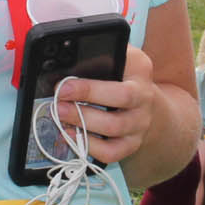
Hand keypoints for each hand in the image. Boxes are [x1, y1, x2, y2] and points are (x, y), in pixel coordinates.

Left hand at [56, 41, 158, 166]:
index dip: (94, 74)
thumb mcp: (115, 58)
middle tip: (60, 96)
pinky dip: (88, 145)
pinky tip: (71, 134)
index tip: (66, 81)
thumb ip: (96, 53)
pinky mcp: (131, 144)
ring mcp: (139, 123)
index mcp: (140, 68)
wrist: (142, 108)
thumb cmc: (119, 79)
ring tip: (60, 113)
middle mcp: (144, 96)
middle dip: (87, 95)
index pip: (123, 65)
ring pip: (114, 125)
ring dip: (83, 120)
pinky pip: (111, 151)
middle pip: (123, 96)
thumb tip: (66, 58)